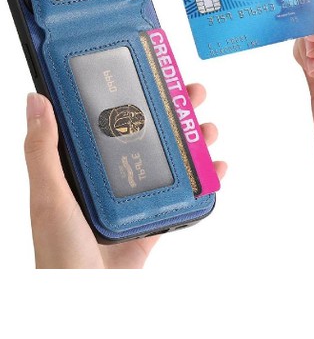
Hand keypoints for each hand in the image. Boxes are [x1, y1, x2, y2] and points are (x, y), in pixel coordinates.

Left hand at [25, 84, 225, 268]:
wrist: (87, 302)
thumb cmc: (59, 253)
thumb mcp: (49, 197)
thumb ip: (43, 150)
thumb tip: (36, 99)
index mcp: (85, 164)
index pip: (112, 117)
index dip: (134, 93)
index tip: (153, 73)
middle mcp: (111, 175)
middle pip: (149, 133)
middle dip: (174, 111)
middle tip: (193, 94)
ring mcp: (135, 197)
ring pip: (170, 159)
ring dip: (192, 140)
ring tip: (208, 129)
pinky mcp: (153, 221)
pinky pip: (182, 196)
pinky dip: (203, 181)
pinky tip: (216, 168)